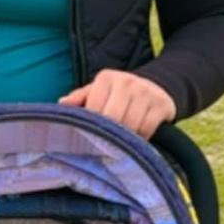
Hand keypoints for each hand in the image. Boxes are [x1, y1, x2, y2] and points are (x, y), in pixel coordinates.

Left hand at [58, 70, 175, 139]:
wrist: (155, 88)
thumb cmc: (117, 95)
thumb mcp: (97, 92)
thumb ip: (80, 98)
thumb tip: (62, 103)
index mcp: (106, 78)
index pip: (94, 107)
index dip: (91, 126)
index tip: (90, 137)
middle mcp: (126, 81)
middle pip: (112, 117)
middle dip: (108, 134)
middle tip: (105, 144)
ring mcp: (145, 92)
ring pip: (130, 124)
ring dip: (125, 138)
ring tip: (120, 142)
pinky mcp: (161, 104)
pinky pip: (147, 128)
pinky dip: (140, 138)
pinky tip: (136, 138)